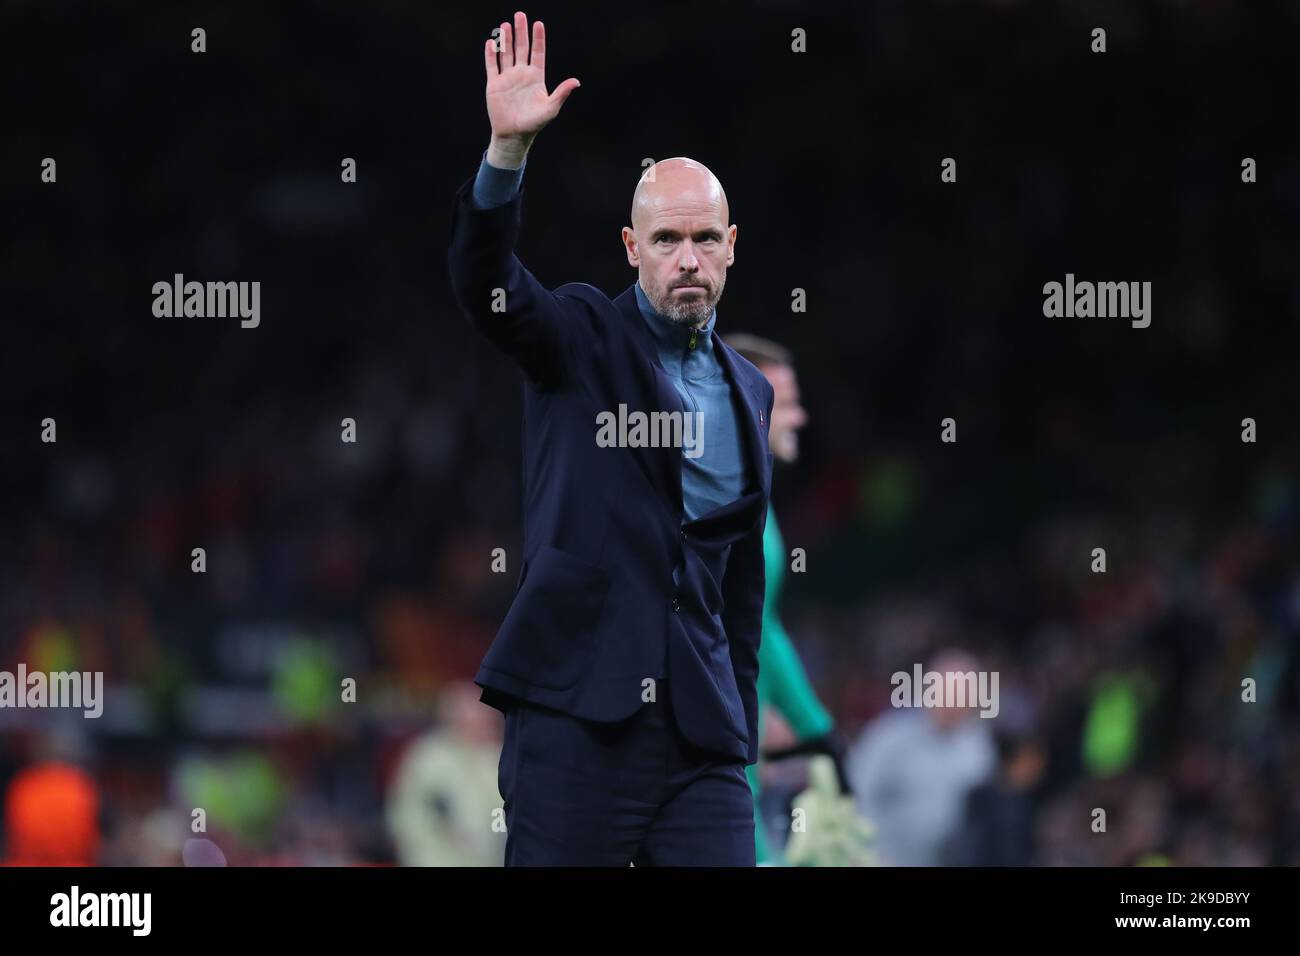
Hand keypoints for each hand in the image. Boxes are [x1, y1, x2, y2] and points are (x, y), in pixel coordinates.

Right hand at [483, 11, 579, 167]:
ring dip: (505, 40)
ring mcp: (507, 78)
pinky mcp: (494, 84)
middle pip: (521, 48)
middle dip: (520, 32)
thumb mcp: (551, 108)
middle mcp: (521, 74)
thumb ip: (561, 93)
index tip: (538, 24)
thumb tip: (576, 82)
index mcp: (536, 77)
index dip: (538, 39)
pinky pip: (492, 66)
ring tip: (505, 25)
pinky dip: (491, 54)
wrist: (514, 135)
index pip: (537, 53)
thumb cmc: (534, 123)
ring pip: (506, 54)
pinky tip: (491, 42)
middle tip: (519, 15)